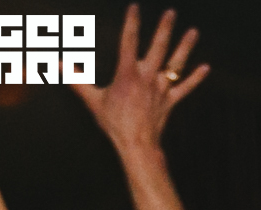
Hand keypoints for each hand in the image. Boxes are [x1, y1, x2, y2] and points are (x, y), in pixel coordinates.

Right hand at [72, 6, 209, 152]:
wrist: (136, 144)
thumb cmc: (113, 122)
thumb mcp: (91, 98)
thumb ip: (75, 78)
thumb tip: (54, 63)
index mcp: (127, 73)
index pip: (129, 40)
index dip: (132, 22)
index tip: (135, 7)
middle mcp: (148, 77)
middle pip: (158, 47)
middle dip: (165, 28)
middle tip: (171, 12)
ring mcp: (162, 88)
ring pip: (176, 64)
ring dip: (185, 47)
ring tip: (194, 31)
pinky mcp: (171, 101)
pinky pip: (186, 87)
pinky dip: (196, 78)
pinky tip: (206, 67)